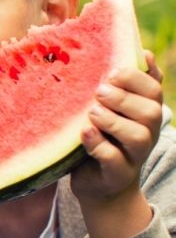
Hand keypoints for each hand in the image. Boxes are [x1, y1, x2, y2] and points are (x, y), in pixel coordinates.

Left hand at [71, 53, 164, 214]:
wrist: (100, 185)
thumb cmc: (105, 138)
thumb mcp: (116, 110)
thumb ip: (129, 85)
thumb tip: (144, 52)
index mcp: (146, 112)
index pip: (153, 90)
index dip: (136, 78)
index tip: (112, 72)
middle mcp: (147, 133)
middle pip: (150, 111)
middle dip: (125, 98)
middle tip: (100, 91)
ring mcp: (134, 156)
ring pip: (137, 136)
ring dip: (113, 121)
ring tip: (92, 112)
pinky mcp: (117, 174)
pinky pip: (113, 159)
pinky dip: (99, 144)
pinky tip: (84, 133)